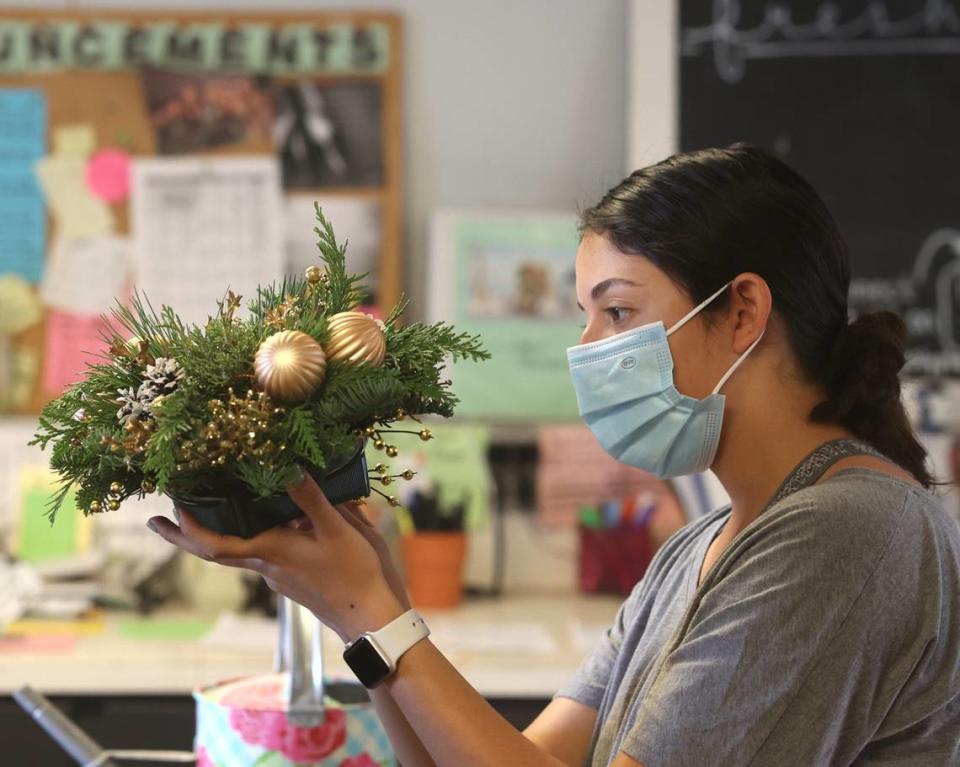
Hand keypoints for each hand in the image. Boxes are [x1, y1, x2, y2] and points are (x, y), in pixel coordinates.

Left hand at [147, 474, 404, 641]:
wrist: (371, 619)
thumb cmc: (355, 574)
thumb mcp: (338, 530)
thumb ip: (312, 499)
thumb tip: (288, 468)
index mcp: (271, 552)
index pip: (214, 545)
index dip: (188, 529)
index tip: (170, 509)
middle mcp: (267, 564)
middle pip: (214, 550)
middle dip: (184, 535)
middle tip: (157, 520)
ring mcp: (278, 573)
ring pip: (237, 550)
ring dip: (215, 532)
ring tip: (206, 507)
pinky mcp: (292, 576)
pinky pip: (261, 550)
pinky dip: (249, 533)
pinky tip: (266, 517)